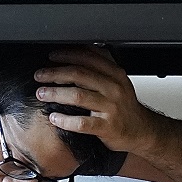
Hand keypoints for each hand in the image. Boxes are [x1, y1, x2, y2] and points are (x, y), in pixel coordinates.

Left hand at [32, 46, 162, 152]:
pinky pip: (82, 123)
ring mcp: (111, 108)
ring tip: (42, 94)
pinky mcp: (107, 127)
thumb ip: (101, 67)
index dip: (67, 55)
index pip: (88, 58)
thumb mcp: (118, 81)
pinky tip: (54, 117)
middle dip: (55, 73)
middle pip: (79, 74)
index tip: (51, 57)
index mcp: (115, 74)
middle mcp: (113, 88)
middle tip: (40, 75)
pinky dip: (65, 120)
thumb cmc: (125, 106)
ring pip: (78, 96)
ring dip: (55, 94)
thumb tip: (79, 51)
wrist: (140, 130)